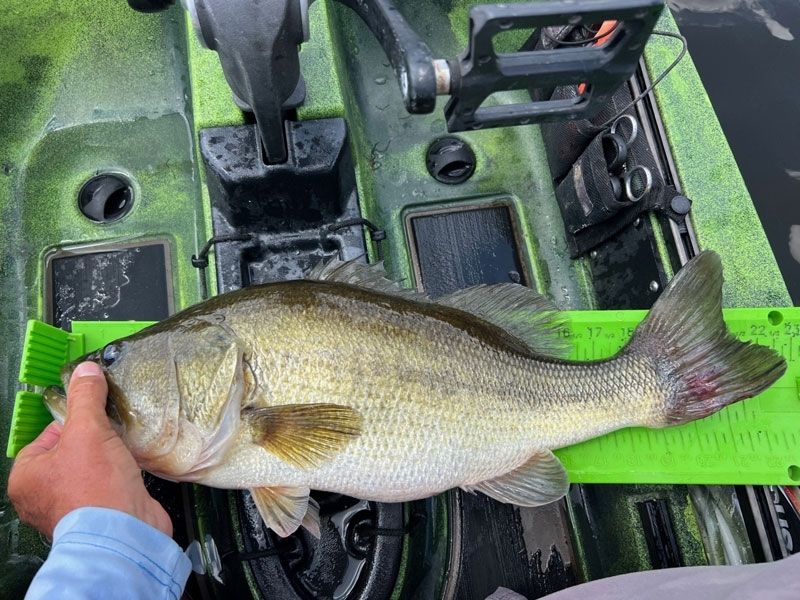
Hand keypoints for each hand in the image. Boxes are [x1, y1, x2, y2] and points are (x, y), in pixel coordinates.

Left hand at [8, 362, 172, 537]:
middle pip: (72, 451)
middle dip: (97, 440)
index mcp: (27, 476)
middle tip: (114, 430)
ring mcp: (71, 508)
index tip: (97, 416)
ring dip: (111, 458)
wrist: (125, 533)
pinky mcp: (98, 517)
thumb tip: (85, 370)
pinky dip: (121, 475)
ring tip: (126, 446)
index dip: (75, 421)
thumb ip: (85, 398)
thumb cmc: (94, 485)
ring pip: (91, 469)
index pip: (48, 435)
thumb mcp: (88, 429)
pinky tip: (134, 467)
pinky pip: (108, 486)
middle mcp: (42, 496)